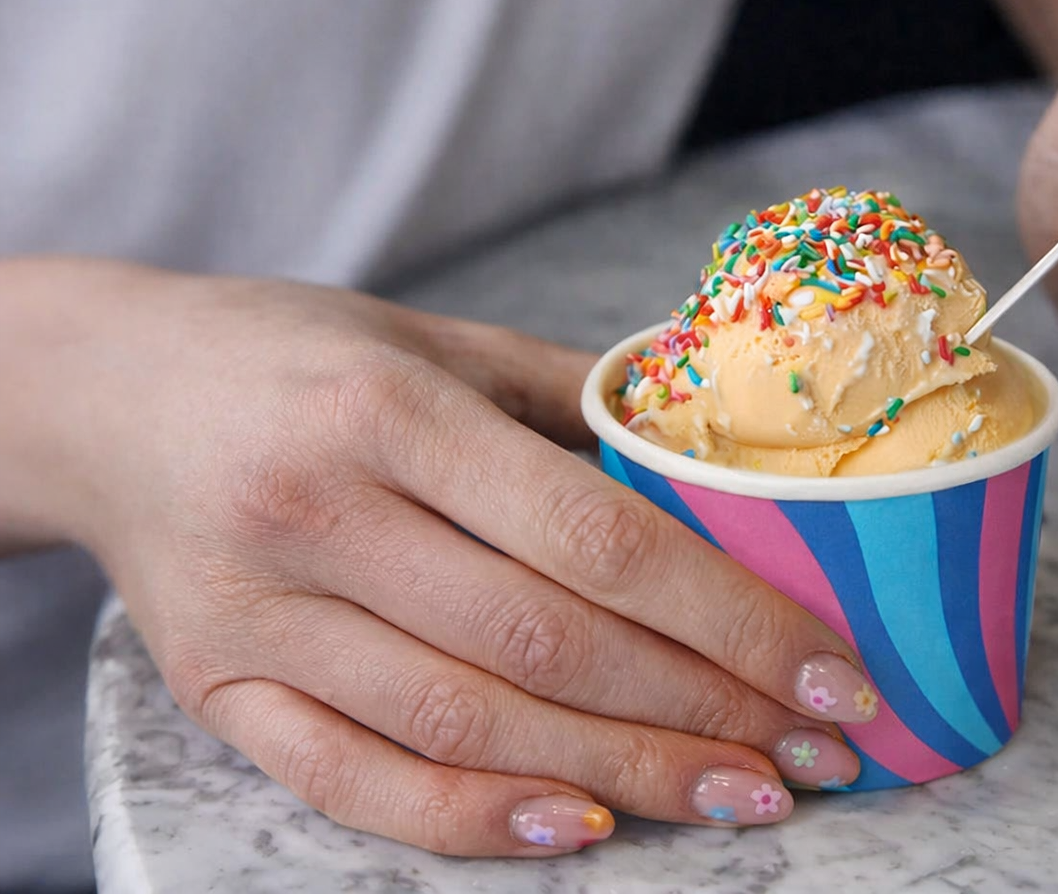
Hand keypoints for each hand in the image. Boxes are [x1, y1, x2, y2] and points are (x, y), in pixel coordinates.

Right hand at [3, 259, 871, 854]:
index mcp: (393, 413)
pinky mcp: (215, 690)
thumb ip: (574, 400)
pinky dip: (471, 820)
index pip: (599, 541)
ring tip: (740, 797)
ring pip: (469, 725)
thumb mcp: (437, 341)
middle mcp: (322, 514)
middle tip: (815, 754)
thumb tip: (719, 463)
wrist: (111, 393)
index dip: (733, 621)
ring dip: (624, 777)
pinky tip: (579, 829)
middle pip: (551, 646)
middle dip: (706, 714)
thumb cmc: (298, 356)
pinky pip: (352, 780)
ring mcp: (259, 616)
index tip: (833, 672)